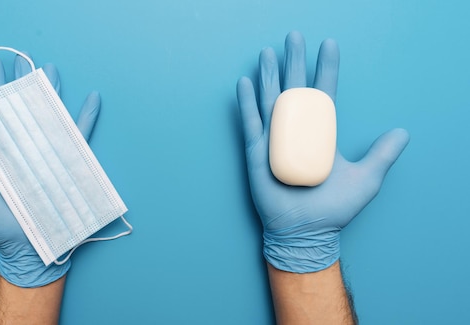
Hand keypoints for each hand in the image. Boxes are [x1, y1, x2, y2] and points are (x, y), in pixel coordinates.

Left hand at [0, 53, 100, 286]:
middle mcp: (24, 148)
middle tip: (23, 58)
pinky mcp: (67, 163)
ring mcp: (47, 153)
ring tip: (51, 69)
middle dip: (23, 82)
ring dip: (51, 92)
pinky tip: (91, 98)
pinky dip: (86, 117)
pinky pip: (79, 136)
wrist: (27, 246)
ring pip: (51, 115)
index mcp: (0, 151)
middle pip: (24, 108)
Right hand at [237, 31, 409, 272]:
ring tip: (269, 52)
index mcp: (321, 132)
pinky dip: (247, 102)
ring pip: (271, 99)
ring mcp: (275, 139)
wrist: (307, 230)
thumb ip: (383, 155)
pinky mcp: (257, 151)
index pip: (324, 92)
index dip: (326, 69)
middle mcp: (297, 130)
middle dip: (294, 62)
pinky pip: (251, 122)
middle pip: (294, 88)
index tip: (329, 45)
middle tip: (294, 37)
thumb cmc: (334, 208)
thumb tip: (403, 133)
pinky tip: (245, 82)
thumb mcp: (366, 178)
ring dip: (269, 75)